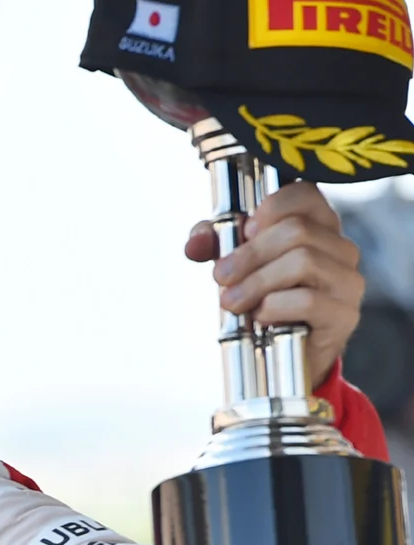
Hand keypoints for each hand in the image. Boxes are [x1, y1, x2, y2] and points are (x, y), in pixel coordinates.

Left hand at [184, 181, 363, 388]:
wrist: (283, 351)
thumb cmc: (263, 296)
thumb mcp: (236, 263)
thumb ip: (215, 244)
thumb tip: (195, 243)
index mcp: (317, 225)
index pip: (305, 193)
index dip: (271, 207)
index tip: (244, 230)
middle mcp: (340, 248)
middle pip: (297, 230)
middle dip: (249, 254)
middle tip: (221, 276)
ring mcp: (348, 281)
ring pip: (303, 261)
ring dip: (256, 282)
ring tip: (232, 302)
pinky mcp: (345, 315)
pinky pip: (308, 300)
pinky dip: (274, 307)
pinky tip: (260, 316)